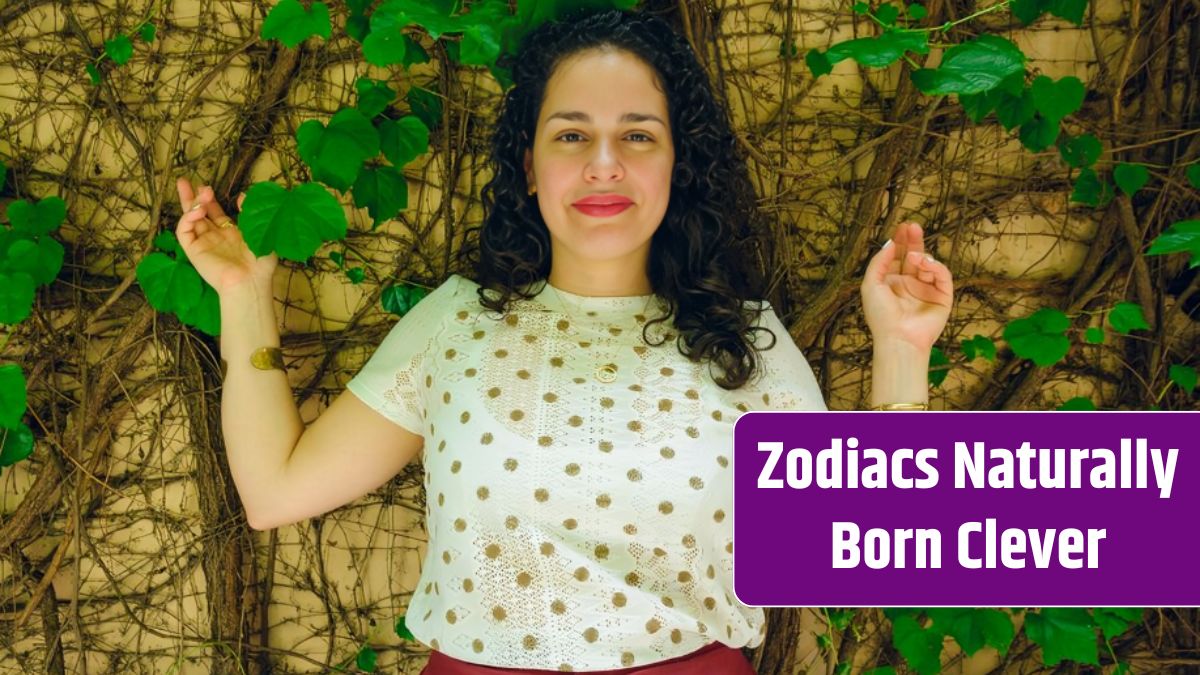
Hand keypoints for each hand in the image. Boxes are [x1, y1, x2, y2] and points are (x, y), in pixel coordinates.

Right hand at [175, 177, 276, 295]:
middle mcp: (215, 238)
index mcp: (231, 235)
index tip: (208, 187)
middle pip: (199, 214)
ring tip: (201, 190)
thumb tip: (243, 195)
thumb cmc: (260, 262)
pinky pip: (183, 231)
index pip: (215, 213)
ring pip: (189, 219)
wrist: (250, 281)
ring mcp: (203, 243)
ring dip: (192, 203)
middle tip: (184, 180)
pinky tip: (197, 210)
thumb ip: (249, 212)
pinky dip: (187, 218)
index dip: (210, 201)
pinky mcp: (194, 251)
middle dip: (192, 197)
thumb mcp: (260, 232)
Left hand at [860, 221, 952, 351]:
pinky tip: (926, 263)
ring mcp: (926, 290)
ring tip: (914, 257)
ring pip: (928, 265)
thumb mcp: (871, 284)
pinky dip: (935, 267)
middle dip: (914, 241)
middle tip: (913, 226)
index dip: (900, 242)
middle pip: (914, 257)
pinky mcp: (942, 296)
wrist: (898, 338)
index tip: (902, 227)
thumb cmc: (881, 315)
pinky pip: (943, 276)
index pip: (898, 257)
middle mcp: (910, 285)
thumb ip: (879, 262)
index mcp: (892, 283)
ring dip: (922, 256)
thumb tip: (890, 243)